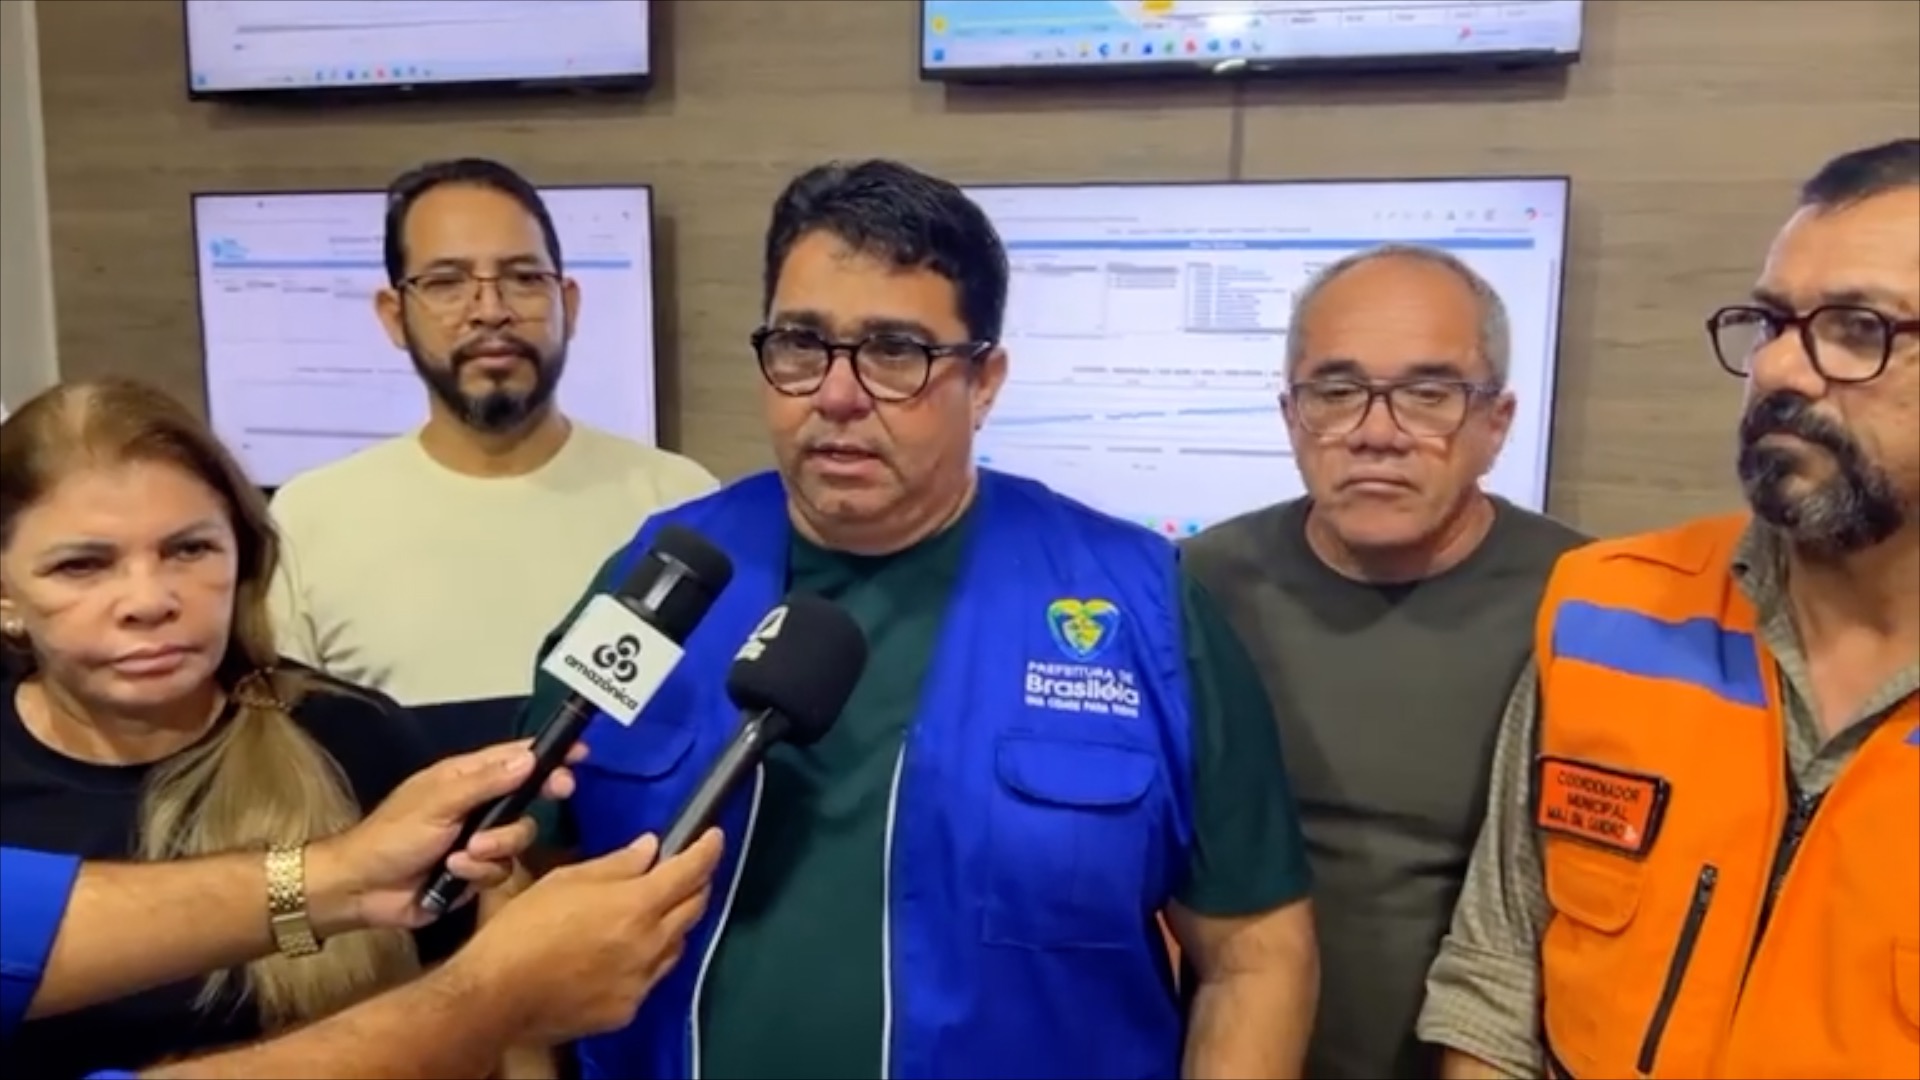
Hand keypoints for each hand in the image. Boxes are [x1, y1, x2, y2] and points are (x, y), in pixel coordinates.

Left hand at [307, 739, 585, 933]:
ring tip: (466, 853)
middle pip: (529, 797)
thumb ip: (485, 783)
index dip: (549, 753)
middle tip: (559, 793)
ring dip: (497, 846)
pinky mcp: (478, 873)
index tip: (580, 753)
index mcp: (466, 778)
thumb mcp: (438, 803)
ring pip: (520, 837)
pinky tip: (455, 874)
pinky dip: (480, 872)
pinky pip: (502, 869)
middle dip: (540, 798)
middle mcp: (479, 805)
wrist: (362, 891)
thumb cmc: (391, 836)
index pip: (515, 757)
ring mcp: (479, 840)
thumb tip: (530, 758)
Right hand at [455, 828, 724, 1045]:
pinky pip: (651, 977)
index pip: (689, 872)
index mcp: (636, 906)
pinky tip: (627, 952)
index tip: (714, 837)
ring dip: (674, 924)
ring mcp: (641, 981)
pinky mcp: (627, 1009)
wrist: (496, 996)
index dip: (707, 850)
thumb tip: (651, 849)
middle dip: (696, 885)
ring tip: (657, 911)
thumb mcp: (565, 881)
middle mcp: (649, 944)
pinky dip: (648, 958)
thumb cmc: (524, 928)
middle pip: (693, 909)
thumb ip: (616, 865)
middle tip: (688, 871)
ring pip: (676, 945)